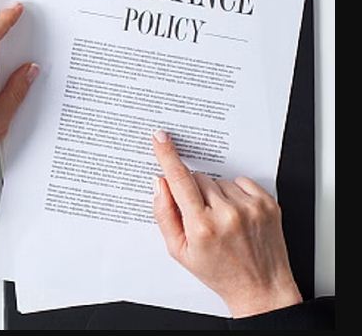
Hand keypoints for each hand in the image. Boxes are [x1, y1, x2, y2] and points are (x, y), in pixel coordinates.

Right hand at [151, 130, 301, 317]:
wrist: (261, 288)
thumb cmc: (218, 271)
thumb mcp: (179, 251)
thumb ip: (164, 214)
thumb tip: (160, 183)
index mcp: (201, 226)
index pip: (179, 180)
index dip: (167, 155)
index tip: (160, 138)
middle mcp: (227, 214)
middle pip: (197, 179)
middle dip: (193, 191)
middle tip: (200, 215)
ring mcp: (249, 208)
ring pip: (218, 181)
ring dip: (215, 194)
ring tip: (221, 219)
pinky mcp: (266, 204)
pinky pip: (240, 181)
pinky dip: (234, 193)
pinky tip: (235, 213)